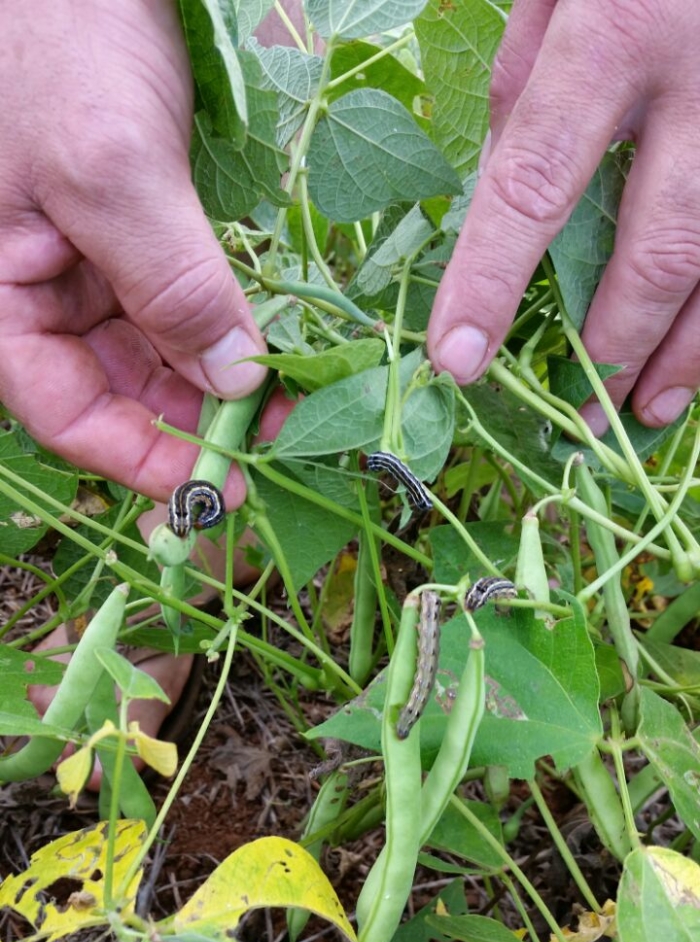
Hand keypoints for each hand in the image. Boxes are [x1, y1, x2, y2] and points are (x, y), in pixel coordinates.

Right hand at [0, 0, 266, 505]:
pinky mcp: (127, 232)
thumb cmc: (53, 39)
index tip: (220, 485)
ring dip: (217, 379)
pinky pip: (175, 300)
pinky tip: (267, 343)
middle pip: (117, 392)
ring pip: (154, 353)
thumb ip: (170, 283)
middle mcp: (37, 294)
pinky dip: (220, 325)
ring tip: (287, 401)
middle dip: (194, 421)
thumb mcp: (109, 167)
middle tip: (276, 441)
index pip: (66, 413)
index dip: (143, 458)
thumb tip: (232, 382)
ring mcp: (83, 264)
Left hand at [428, 0, 699, 434]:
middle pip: (656, 245)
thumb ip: (531, 80)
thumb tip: (503, 190)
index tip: (456, 359)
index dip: (492, 280)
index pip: (536, 180)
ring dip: (689, 352)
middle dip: (611, 341)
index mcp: (620, 25)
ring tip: (644, 415)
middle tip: (577, 409)